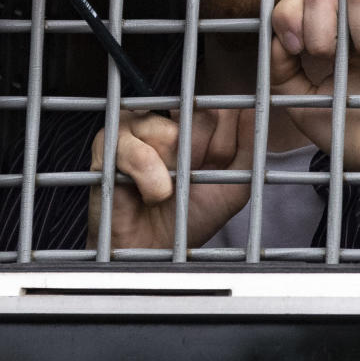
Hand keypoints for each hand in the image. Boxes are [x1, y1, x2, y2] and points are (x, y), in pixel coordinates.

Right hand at [87, 108, 253, 249]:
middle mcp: (165, 119)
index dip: (222, 146)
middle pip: (198, 116)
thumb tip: (252, 108)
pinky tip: (147, 194)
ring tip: (165, 191)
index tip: (212, 170)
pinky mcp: (107, 145)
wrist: (156, 253)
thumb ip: (248, 149)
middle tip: (187, 182)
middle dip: (200, 158)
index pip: (221, 111)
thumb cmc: (190, 218)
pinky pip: (138, 152)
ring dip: (173, 173)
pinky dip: (150, 181)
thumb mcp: (234, 185)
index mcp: (193, 125)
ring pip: (168, 132)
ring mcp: (134, 128)